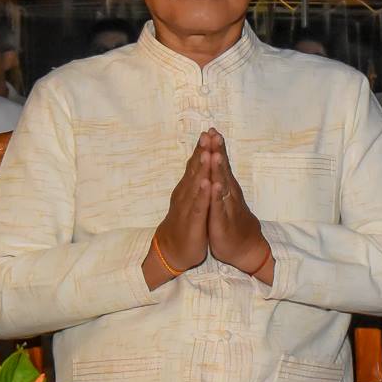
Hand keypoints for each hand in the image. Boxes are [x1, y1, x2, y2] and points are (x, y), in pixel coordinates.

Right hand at [153, 134, 213, 274]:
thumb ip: (193, 181)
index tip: (210, 131)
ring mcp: (189, 207)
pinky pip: (199, 206)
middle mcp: (186, 194)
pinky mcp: (193, 222)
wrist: (172, 249)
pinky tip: (208, 184)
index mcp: (188, 188)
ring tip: (208, 152)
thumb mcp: (190, 199)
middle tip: (208, 134)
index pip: (195, 165)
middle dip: (202, 151)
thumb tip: (198, 163)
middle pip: (195, 169)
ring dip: (202, 168)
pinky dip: (203, 195)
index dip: (202, 148)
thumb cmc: (184, 223)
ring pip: (196, 185)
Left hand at [203, 129, 271, 275]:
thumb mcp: (224, 197)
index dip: (215, 147)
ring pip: (222, 185)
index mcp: (225, 187)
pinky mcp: (223, 222)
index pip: (220, 163)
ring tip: (215, 154)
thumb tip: (218, 160)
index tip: (210, 129)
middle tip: (213, 133)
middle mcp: (228, 193)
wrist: (244, 246)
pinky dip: (217, 196)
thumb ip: (221, 179)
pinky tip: (215, 186)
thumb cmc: (231, 219)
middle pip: (222, 169)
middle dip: (217, 151)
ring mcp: (226, 207)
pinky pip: (219, 207)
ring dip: (219, 170)